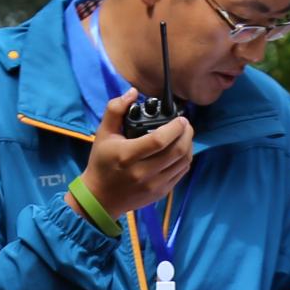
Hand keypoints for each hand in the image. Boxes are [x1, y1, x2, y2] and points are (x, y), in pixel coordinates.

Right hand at [81, 91, 194, 217]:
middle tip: (185, 124)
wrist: (100, 197)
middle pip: (176, 151)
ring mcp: (154, 185)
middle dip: (187, 134)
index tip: (180, 118)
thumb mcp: (103, 133)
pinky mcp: (161, 193)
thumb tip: (133, 92)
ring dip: (188, 145)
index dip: (175, 127)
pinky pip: (181, 173)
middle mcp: (143, 172)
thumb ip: (115, 109)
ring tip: (185, 135)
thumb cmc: (102, 162)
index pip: (159, 140)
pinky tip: (181, 150)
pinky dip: (185, 159)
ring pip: (183, 163)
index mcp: (127, 156)